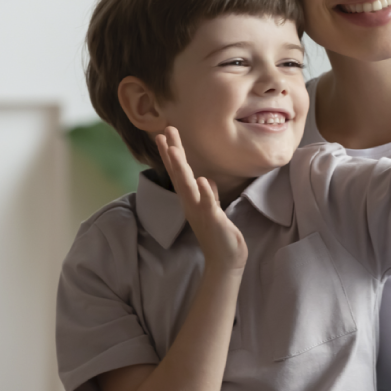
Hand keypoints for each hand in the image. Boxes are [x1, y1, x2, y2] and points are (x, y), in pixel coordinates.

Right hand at [156, 126, 247, 268]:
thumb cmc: (220, 235)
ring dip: (180, 168)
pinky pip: (208, 204)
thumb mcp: (214, 210)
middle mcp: (191, 203)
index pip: (180, 172)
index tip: (165, 133)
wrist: (226, 259)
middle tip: (164, 131)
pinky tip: (201, 179)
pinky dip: (204, 192)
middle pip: (179, 174)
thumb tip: (205, 180)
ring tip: (174, 149)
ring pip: (187, 186)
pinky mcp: (213, 220)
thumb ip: (208, 195)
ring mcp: (200, 212)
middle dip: (172, 152)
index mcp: (192, 199)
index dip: (172, 153)